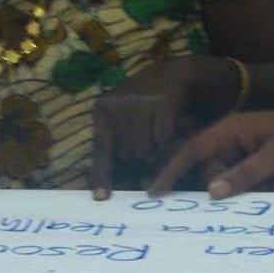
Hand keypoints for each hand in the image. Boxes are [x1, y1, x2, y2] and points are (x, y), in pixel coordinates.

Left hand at [90, 57, 223, 198]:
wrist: (172, 74)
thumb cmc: (145, 104)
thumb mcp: (122, 118)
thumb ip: (114, 145)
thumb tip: (104, 186)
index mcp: (102, 110)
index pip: (101, 149)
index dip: (102, 175)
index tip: (101, 197)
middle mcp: (117, 104)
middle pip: (127, 155)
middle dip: (138, 157)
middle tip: (148, 143)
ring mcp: (139, 101)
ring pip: (145, 150)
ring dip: (155, 150)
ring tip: (158, 133)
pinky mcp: (162, 101)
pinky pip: (164, 138)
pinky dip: (168, 138)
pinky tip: (169, 124)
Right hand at [148, 102, 273, 197]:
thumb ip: (246, 174)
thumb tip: (213, 192)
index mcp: (226, 130)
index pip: (190, 151)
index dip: (170, 171)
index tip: (154, 192)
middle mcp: (224, 138)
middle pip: (206, 169)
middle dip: (222, 185)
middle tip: (258, 183)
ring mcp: (232, 148)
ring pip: (220, 177)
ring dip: (237, 187)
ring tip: (269, 182)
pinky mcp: (240, 158)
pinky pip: (231, 177)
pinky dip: (241, 186)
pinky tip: (265, 184)